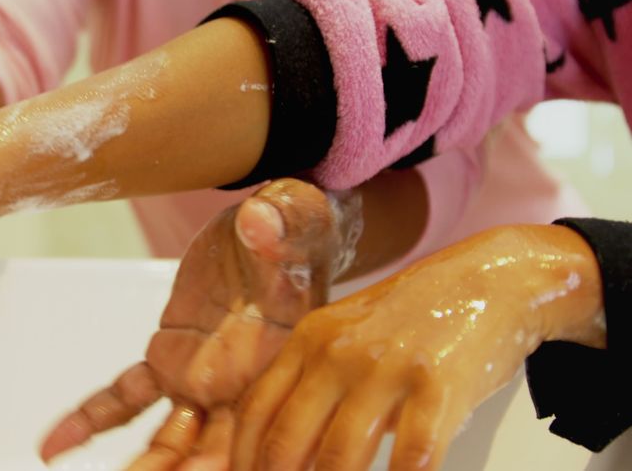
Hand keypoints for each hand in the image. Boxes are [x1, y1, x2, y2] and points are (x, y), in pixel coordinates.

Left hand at [41, 179, 355, 468]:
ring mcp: (200, 379)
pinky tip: (55, 445)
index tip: (196, 470)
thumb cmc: (297, 230)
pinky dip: (93, 419)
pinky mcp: (169, 360)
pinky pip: (128, 397)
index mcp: (276, 365)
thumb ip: (281, 224)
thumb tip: (261, 222)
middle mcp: (239, 386)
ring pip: (166, 441)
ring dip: (137, 467)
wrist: (274, 225)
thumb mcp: (297, 218)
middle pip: (206, 456)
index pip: (253, 436)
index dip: (226, 462)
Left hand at [232, 224, 603, 470]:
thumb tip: (280, 449)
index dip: (242, 458)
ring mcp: (386, 368)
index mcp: (308, 341)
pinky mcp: (438, 385)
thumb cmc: (415, 317)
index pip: (254, 410)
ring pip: (339, 457)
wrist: (490, 279)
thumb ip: (312, 380)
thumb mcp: (346, 335)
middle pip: (285, 440)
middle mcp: (338, 353)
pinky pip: (411, 455)